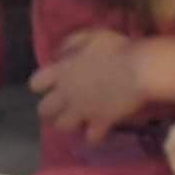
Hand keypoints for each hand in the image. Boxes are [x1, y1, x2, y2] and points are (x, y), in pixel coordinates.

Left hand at [29, 32, 153, 140]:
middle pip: (44, 110)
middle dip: (51, 109)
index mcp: (61, 71)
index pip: (35, 83)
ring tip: (79, 119)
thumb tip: (58, 55)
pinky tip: (100, 130)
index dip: (41, 85)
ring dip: (69, 123)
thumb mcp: (90, 36)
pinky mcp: (100, 123)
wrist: (139, 68)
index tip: (52, 84)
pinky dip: (94, 135)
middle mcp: (66, 94)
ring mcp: (82, 111)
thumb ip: (70, 44)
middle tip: (63, 105)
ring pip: (62, 127)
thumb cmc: (116, 48)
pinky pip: (91, 138)